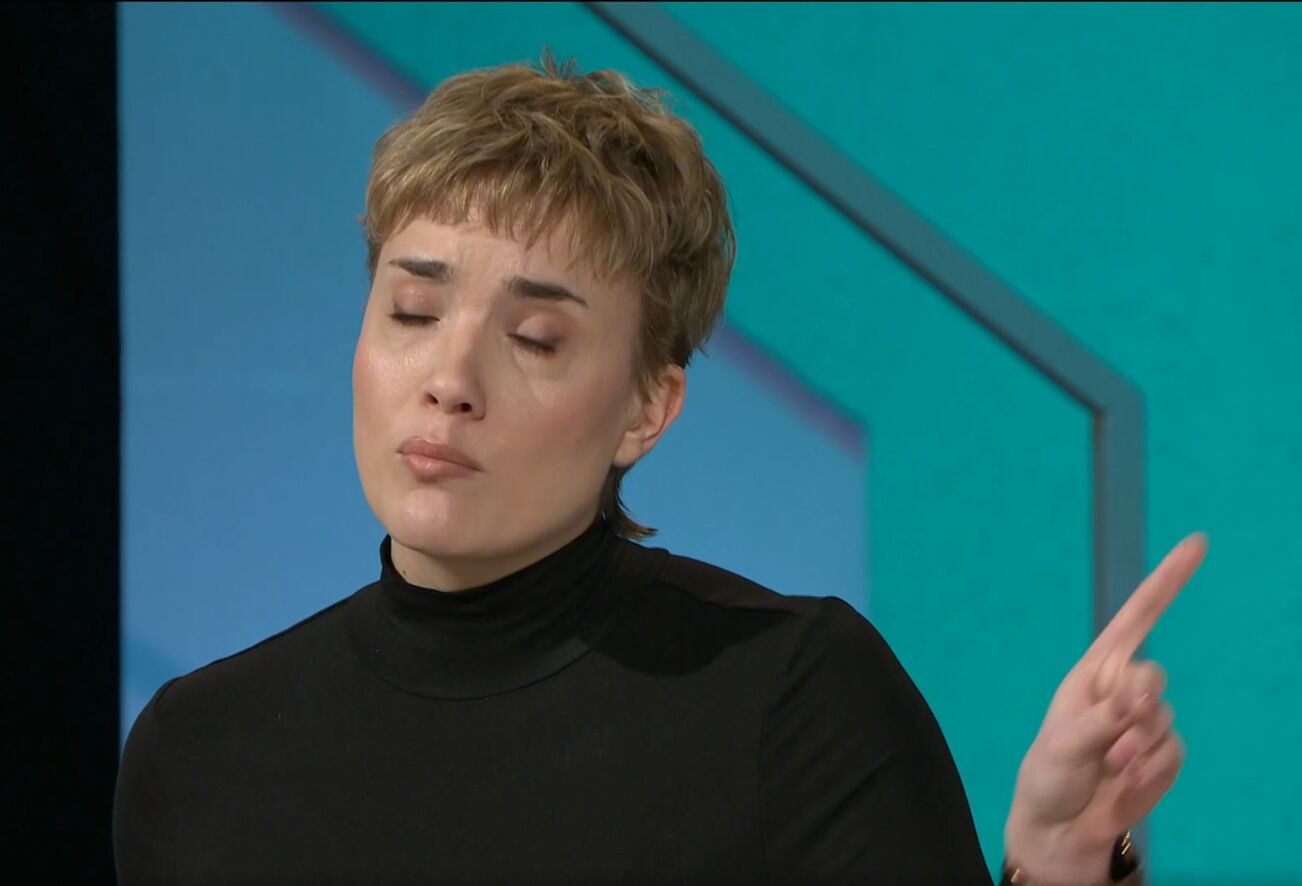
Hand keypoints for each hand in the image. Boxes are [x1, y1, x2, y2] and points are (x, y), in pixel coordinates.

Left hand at [1003, 532, 1207, 884]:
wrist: (1061, 829)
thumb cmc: (1049, 776)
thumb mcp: (1062, 742)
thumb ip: (1102, 716)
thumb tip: (1140, 697)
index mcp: (1094, 671)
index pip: (1137, 618)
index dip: (1167, 581)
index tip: (1197, 544)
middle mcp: (1123, 691)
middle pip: (1154, 677)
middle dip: (1137, 705)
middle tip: (1112, 734)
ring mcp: (1145, 724)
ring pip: (1164, 721)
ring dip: (1136, 749)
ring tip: (1107, 768)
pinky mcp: (1161, 758)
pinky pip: (1173, 756)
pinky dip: (1149, 773)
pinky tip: (1123, 785)